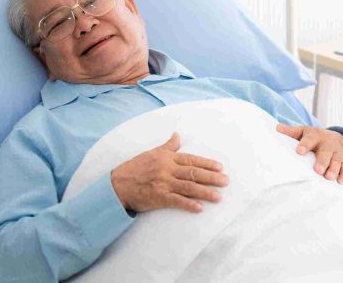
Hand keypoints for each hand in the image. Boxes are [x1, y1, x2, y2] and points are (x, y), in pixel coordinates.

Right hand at [110, 132, 227, 213]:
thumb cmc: (134, 168)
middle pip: (194, 173)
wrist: (117, 185)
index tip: (220, 167)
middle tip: (226, 181)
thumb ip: (167, 146)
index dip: (207, 163)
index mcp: (167, 158)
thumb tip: (177, 135)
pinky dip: (189, 204)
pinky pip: (176, 201)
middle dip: (211, 177)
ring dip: (205, 192)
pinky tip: (200, 208)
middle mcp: (167, 170)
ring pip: (189, 187)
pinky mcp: (158, 197)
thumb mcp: (151, 153)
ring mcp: (163, 184)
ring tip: (219, 196)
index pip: (191, 160)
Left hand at [276, 124, 342, 184]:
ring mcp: (337, 152)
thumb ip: (291, 132)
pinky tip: (341, 182)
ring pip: (336, 160)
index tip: (299, 151)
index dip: (305, 145)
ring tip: (329, 177)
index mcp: (315, 135)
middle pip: (325, 152)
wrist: (336, 138)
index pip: (309, 139)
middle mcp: (327, 143)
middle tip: (317, 170)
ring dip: (333, 169)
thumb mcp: (303, 132)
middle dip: (322, 161)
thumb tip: (277, 128)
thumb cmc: (314, 138)